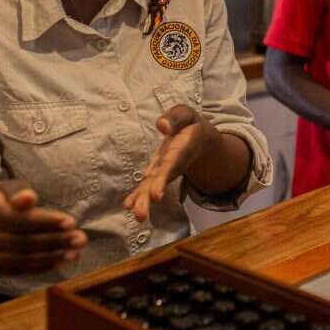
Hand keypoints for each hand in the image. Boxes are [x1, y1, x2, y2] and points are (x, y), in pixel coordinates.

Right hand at [0, 181, 85, 274]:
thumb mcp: (3, 189)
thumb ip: (18, 191)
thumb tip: (30, 198)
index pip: (19, 220)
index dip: (46, 222)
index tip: (72, 222)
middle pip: (22, 242)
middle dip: (55, 241)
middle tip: (81, 239)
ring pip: (21, 260)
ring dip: (51, 257)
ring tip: (74, 253)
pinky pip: (16, 271)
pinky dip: (40, 267)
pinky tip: (58, 261)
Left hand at [124, 105, 215, 222]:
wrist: (201, 140)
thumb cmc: (191, 124)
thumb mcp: (186, 114)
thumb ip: (175, 117)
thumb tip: (161, 125)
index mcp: (182, 148)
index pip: (172, 165)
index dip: (163, 180)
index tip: (156, 196)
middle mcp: (173, 164)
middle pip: (161, 182)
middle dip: (150, 197)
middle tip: (140, 214)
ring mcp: (165, 171)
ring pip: (154, 187)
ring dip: (144, 201)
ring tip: (138, 216)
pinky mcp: (158, 173)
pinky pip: (148, 186)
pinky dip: (139, 196)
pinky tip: (128, 205)